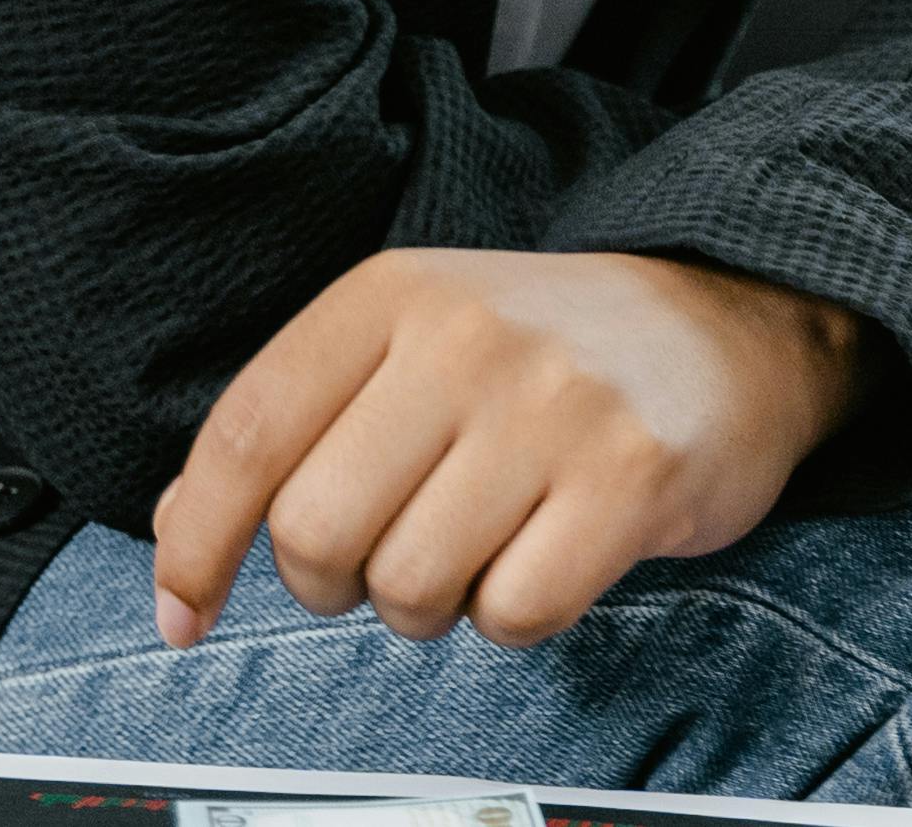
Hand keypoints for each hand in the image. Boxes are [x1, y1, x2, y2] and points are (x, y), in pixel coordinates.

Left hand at [150, 249, 867, 650]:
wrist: (732, 324)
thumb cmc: (551, 352)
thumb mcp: (412, 343)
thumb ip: (297, 423)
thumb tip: (180, 526)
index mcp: (392, 294)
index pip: (248, 432)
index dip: (194, 542)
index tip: (183, 610)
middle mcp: (466, 336)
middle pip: (317, 531)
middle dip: (334, 584)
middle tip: (383, 561)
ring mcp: (553, 404)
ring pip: (410, 587)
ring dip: (429, 607)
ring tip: (475, 551)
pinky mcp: (631, 475)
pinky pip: (514, 614)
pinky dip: (514, 618)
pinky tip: (542, 559)